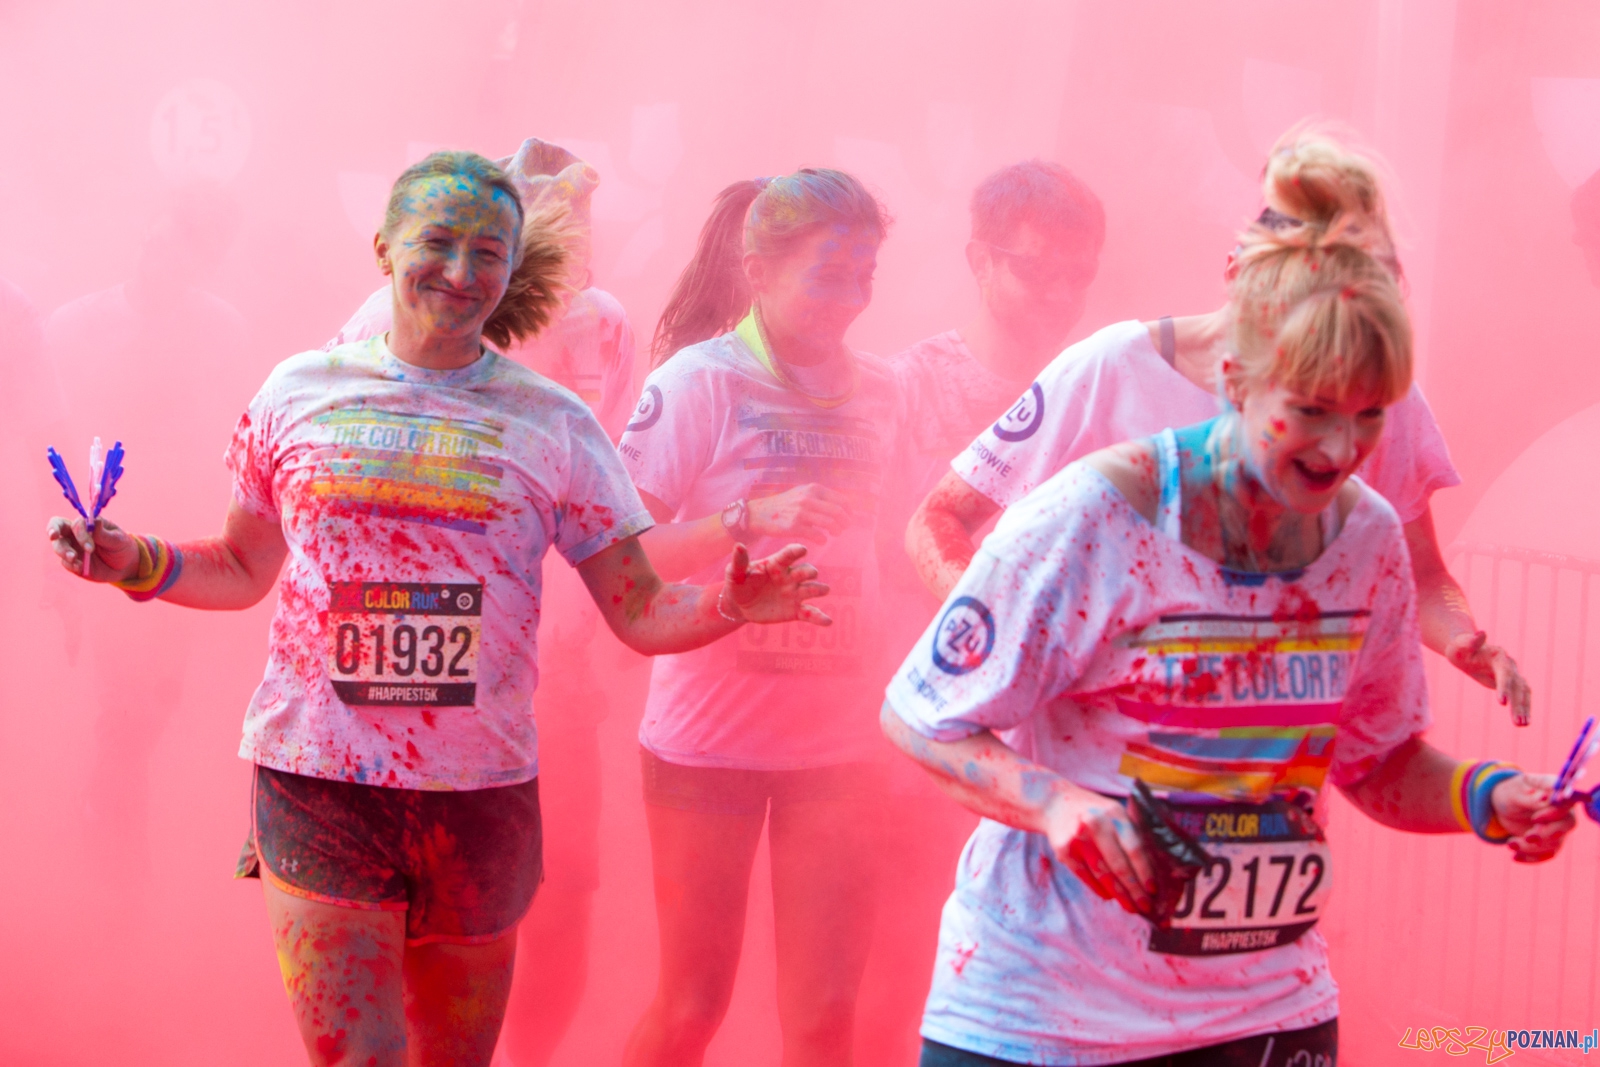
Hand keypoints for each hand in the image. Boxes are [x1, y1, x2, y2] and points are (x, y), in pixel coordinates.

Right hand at [46, 515, 138, 582]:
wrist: (125, 565)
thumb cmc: (121, 546)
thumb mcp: (118, 540)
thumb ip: (104, 533)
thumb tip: (94, 521)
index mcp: (87, 524)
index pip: (75, 523)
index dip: (80, 533)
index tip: (91, 547)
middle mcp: (75, 534)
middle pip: (56, 528)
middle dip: (54, 533)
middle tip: (58, 539)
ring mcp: (72, 548)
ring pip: (57, 546)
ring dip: (63, 552)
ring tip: (74, 559)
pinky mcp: (73, 562)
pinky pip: (66, 563)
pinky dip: (71, 565)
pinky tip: (80, 568)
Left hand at [721, 543, 830, 625]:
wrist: (740, 606)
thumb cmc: (738, 584)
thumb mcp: (735, 574)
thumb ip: (739, 561)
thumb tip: (738, 545)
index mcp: (776, 564)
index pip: (788, 555)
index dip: (796, 551)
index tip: (802, 550)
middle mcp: (789, 577)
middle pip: (805, 571)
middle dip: (808, 571)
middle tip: (810, 573)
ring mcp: (794, 594)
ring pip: (812, 589)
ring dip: (819, 589)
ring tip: (824, 590)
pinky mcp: (795, 611)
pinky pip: (810, 613)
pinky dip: (819, 617)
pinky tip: (828, 621)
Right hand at [747, 484, 849, 543]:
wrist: (759, 513)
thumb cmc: (784, 505)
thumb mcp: (802, 493)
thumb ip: (819, 496)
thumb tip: (842, 506)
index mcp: (813, 489)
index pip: (841, 500)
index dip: (849, 511)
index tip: (849, 518)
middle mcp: (808, 498)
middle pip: (838, 512)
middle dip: (845, 523)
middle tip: (843, 528)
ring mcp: (801, 512)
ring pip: (830, 524)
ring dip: (836, 531)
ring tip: (834, 534)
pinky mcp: (794, 527)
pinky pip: (817, 535)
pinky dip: (823, 540)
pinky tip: (821, 541)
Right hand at [1042, 790, 1155, 915]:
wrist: (1055, 803)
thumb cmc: (1094, 813)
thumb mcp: (1114, 814)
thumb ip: (1130, 836)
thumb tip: (1148, 873)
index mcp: (1114, 814)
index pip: (1134, 848)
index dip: (1144, 872)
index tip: (1153, 890)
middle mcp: (1095, 825)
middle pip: (1119, 865)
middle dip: (1134, 890)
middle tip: (1145, 907)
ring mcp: (1077, 839)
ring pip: (1102, 874)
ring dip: (1119, 894)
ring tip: (1130, 907)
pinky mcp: (1064, 851)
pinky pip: (1085, 876)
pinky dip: (1099, 889)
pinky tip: (1109, 896)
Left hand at [1445, 630, 1530, 725]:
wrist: (1466, 649)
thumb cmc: (1461, 648)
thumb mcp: (1461, 645)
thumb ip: (1471, 641)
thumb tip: (1481, 633)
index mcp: (1499, 656)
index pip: (1504, 673)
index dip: (1504, 687)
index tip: (1501, 703)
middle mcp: (1509, 665)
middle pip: (1517, 686)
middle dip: (1517, 705)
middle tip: (1517, 723)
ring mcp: (1512, 674)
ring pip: (1522, 692)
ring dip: (1523, 709)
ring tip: (1522, 725)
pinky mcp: (1511, 682)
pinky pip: (1521, 696)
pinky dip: (1523, 708)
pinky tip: (1523, 722)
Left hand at [1491, 773, 1576, 862]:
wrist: (1504, 806)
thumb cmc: (1512, 794)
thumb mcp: (1516, 793)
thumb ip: (1532, 798)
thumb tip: (1546, 798)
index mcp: (1557, 793)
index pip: (1565, 803)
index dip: (1553, 813)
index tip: (1534, 818)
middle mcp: (1564, 810)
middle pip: (1565, 825)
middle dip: (1545, 833)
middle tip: (1526, 837)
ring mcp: (1559, 827)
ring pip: (1554, 841)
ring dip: (1531, 846)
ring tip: (1510, 844)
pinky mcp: (1552, 842)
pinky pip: (1547, 853)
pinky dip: (1532, 857)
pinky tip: (1516, 857)